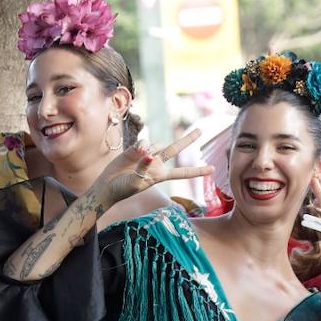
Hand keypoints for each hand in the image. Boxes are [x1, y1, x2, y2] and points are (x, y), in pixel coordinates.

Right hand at [91, 129, 212, 207]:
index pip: (182, 172)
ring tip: (139, 156)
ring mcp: (146, 155)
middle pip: (175, 149)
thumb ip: (144, 168)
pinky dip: (142, 145)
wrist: (108, 185)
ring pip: (156, 144)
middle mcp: (156, 163)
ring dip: (150, 148)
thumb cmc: (123, 189)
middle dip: (188, 140)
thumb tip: (150, 154)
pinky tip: (137, 150)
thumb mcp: (136, 183)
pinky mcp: (135, 149)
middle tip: (200, 131)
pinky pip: (144, 142)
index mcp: (160, 175)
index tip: (213, 169)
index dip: (197, 171)